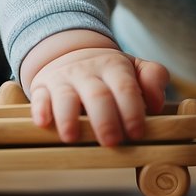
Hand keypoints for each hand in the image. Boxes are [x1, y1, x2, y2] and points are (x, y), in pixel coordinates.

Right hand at [28, 45, 169, 146]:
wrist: (70, 54)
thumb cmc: (108, 71)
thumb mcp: (134, 67)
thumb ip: (154, 77)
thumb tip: (157, 103)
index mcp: (114, 66)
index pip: (125, 87)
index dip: (132, 110)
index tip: (137, 133)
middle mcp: (87, 71)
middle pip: (97, 95)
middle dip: (105, 119)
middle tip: (112, 142)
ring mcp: (63, 79)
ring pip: (65, 97)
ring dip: (68, 117)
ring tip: (72, 138)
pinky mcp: (42, 89)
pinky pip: (39, 98)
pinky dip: (40, 110)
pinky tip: (43, 123)